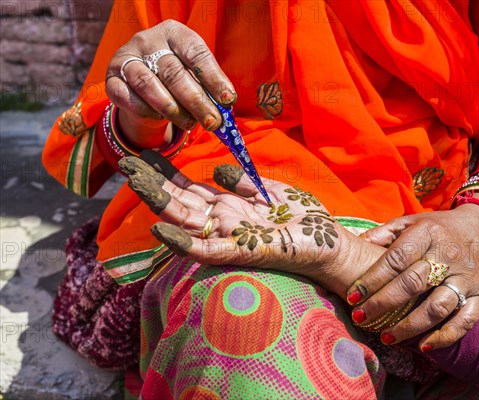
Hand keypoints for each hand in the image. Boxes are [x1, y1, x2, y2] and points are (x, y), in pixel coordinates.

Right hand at [105, 20, 236, 147]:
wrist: (142, 86)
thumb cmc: (176, 77)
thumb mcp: (193, 74)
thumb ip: (207, 86)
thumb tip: (225, 106)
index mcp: (174, 33)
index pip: (195, 53)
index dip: (213, 78)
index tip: (228, 100)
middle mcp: (147, 40)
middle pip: (174, 73)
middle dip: (197, 101)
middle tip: (213, 122)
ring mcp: (126, 58)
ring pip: (149, 85)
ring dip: (173, 110)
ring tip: (190, 124)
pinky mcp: (112, 79)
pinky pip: (128, 97)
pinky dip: (147, 111)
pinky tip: (161, 119)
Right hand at [118, 151, 384, 296]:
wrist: (331, 244)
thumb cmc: (304, 221)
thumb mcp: (272, 192)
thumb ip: (244, 183)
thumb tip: (217, 170)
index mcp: (231, 207)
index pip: (192, 189)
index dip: (169, 172)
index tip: (148, 153)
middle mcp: (223, 222)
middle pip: (180, 201)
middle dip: (154, 181)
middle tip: (126, 160)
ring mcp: (228, 237)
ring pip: (185, 220)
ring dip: (158, 201)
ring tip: (133, 179)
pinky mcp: (239, 253)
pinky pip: (205, 250)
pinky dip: (182, 242)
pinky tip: (160, 228)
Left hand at [347, 205, 478, 350]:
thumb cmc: (434, 229)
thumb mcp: (408, 222)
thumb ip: (382, 233)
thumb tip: (354, 244)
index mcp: (427, 233)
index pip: (396, 259)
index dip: (372, 279)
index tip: (352, 297)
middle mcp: (447, 255)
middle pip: (413, 284)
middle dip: (383, 304)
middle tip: (361, 319)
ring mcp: (466, 276)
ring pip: (437, 306)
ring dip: (410, 326)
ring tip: (386, 337)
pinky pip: (465, 320)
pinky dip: (445, 336)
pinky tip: (424, 346)